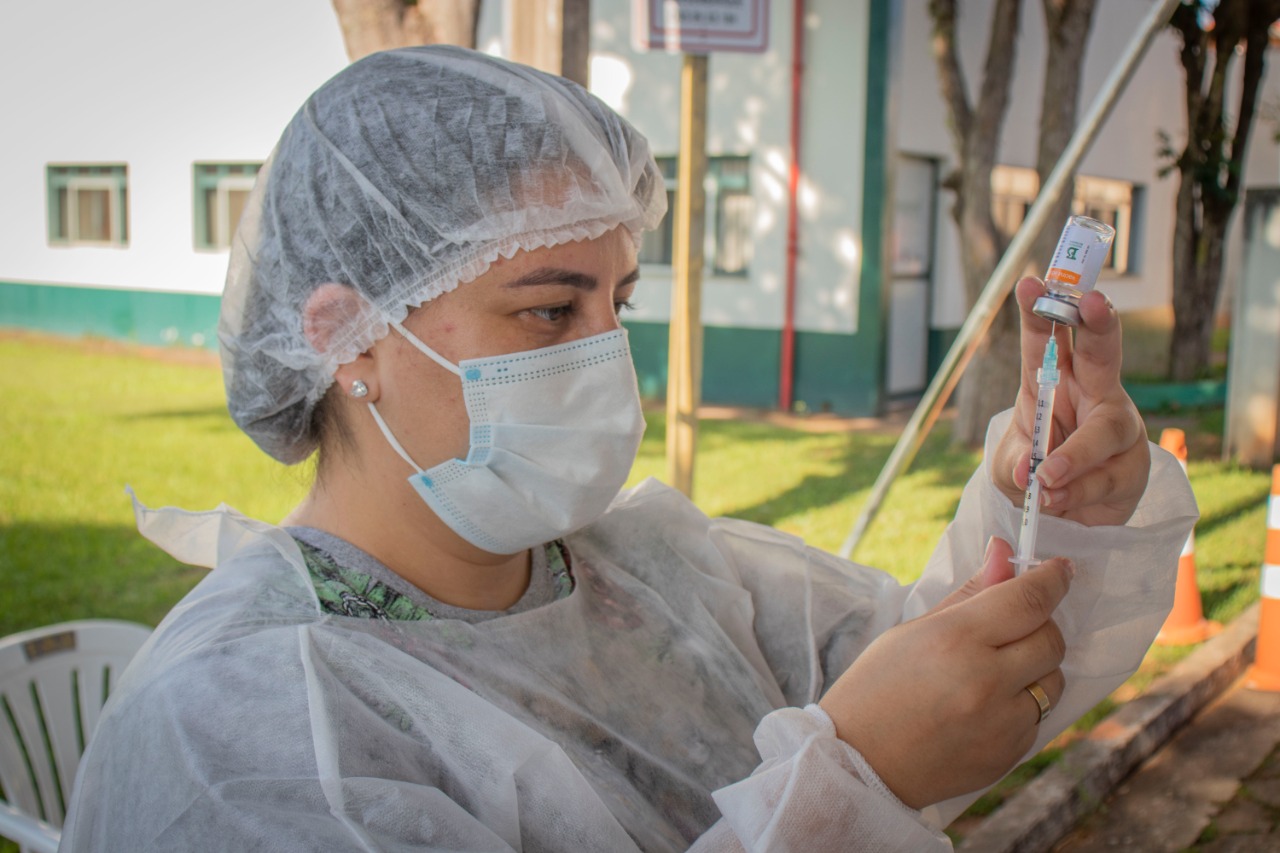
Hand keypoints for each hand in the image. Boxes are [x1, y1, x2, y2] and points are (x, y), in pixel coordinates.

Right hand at [819, 538, 1069, 809]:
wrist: (859, 762)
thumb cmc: (876, 687)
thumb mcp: (913, 630)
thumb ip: (969, 593)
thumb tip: (1005, 553)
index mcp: (955, 640)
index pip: (1028, 600)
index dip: (1051, 580)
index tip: (1060, 570)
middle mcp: (986, 681)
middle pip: (1051, 638)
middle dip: (1041, 625)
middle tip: (1015, 626)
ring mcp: (1002, 723)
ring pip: (1053, 680)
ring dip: (1035, 668)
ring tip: (993, 673)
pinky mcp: (1010, 755)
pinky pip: (1037, 717)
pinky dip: (1020, 705)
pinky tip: (982, 708)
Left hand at [991, 277, 1149, 526]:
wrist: (1065, 524)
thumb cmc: (1035, 479)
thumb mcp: (1009, 469)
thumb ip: (1015, 465)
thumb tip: (1031, 472)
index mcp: (1053, 386)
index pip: (1045, 345)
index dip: (1039, 314)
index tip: (1030, 283)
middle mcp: (1092, 397)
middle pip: (1102, 355)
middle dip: (1099, 326)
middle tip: (1093, 303)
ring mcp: (1118, 430)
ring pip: (1107, 429)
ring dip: (1074, 453)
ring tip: (1045, 477)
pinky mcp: (1132, 468)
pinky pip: (1109, 475)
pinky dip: (1078, 490)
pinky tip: (1057, 500)